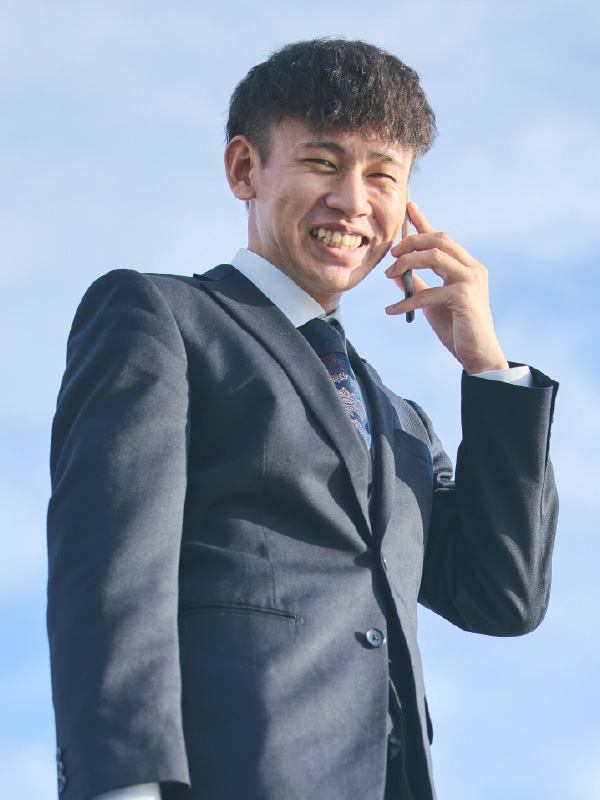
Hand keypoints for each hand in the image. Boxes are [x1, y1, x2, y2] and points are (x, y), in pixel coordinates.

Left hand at [384, 201, 508, 374]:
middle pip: (439, 240)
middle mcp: (472, 268)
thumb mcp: (432, 303)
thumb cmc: (457, 329)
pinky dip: (406, 300)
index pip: (442, 237)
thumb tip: (396, 273)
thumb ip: (418, 285)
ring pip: (434, 257)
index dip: (424, 221)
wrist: (478, 355)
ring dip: (407, 263)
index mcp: (466, 266)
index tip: (408, 207)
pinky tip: (391, 309)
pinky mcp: (465, 296)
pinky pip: (428, 292)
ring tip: (388, 276)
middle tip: (391, 254)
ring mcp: (471, 280)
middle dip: (412, 241)